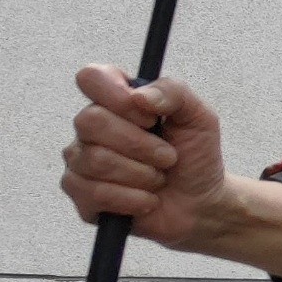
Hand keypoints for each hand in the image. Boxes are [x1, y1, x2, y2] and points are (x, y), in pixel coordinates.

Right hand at [62, 65, 235, 250]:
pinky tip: (148, 199)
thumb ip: (174, 92)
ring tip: (159, 178)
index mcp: (114, 100)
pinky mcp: (81, 194)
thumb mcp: (199, 117)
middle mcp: (90, 127)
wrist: (201, 203)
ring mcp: (80, 160)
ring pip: (96, 160)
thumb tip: (139, 96)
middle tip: (168, 157)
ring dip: (142, 174)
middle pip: (90, 122)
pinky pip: (94, 193)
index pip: (90, 78)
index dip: (119, 97)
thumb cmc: (195, 156)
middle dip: (140, 145)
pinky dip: (133, 198)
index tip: (151, 118)